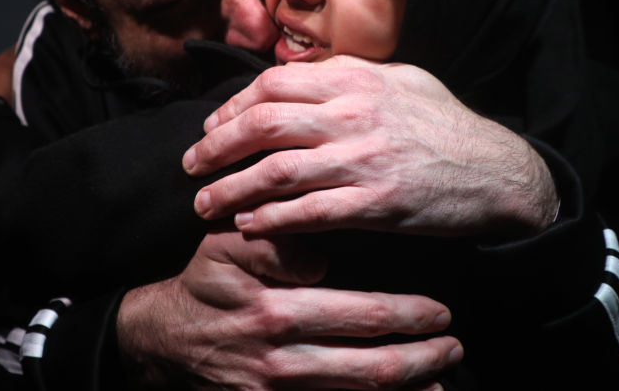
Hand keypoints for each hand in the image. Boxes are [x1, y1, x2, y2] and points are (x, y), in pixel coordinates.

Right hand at [117, 230, 460, 389]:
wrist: (166, 339)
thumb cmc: (207, 284)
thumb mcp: (224, 245)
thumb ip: (270, 242)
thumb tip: (318, 259)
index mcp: (276, 311)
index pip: (362, 315)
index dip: (408, 316)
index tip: (440, 311)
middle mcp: (282, 359)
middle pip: (371, 367)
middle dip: (422, 358)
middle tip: (452, 346)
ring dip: (407, 390)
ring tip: (440, 379)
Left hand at [184, 56, 557, 237]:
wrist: (497, 172)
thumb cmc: (445, 124)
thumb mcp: (401, 79)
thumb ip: (349, 74)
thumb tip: (300, 74)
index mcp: (355, 78)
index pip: (271, 84)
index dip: (231, 107)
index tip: (211, 128)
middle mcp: (353, 114)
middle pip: (262, 124)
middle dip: (215, 147)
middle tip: (191, 166)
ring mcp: (363, 160)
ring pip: (275, 172)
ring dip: (230, 190)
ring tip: (204, 204)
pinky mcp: (376, 204)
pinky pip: (308, 212)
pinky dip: (270, 220)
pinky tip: (248, 226)